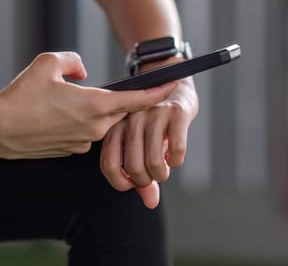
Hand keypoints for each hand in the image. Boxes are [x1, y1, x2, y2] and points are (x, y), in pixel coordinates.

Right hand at [0, 52, 176, 158]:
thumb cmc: (20, 95)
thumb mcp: (47, 63)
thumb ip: (73, 61)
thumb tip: (83, 72)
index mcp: (95, 105)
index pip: (137, 99)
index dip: (157, 92)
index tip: (173, 85)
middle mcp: (95, 127)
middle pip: (122, 111)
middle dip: (126, 101)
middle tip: (127, 88)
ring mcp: (83, 142)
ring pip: (102, 122)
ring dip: (98, 111)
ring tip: (72, 101)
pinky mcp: (70, 150)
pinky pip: (86, 133)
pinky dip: (82, 123)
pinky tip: (59, 115)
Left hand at [100, 68, 198, 208]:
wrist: (174, 83)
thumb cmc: (154, 120)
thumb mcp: (142, 144)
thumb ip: (142, 174)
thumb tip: (151, 203)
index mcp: (116, 126)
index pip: (109, 164)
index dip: (121, 182)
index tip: (132, 184)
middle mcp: (132, 119)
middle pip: (134, 167)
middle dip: (146, 181)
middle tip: (153, 176)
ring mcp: (154, 114)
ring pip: (154, 161)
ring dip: (162, 174)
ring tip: (165, 169)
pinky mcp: (176, 112)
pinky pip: (177, 149)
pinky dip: (177, 161)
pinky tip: (176, 157)